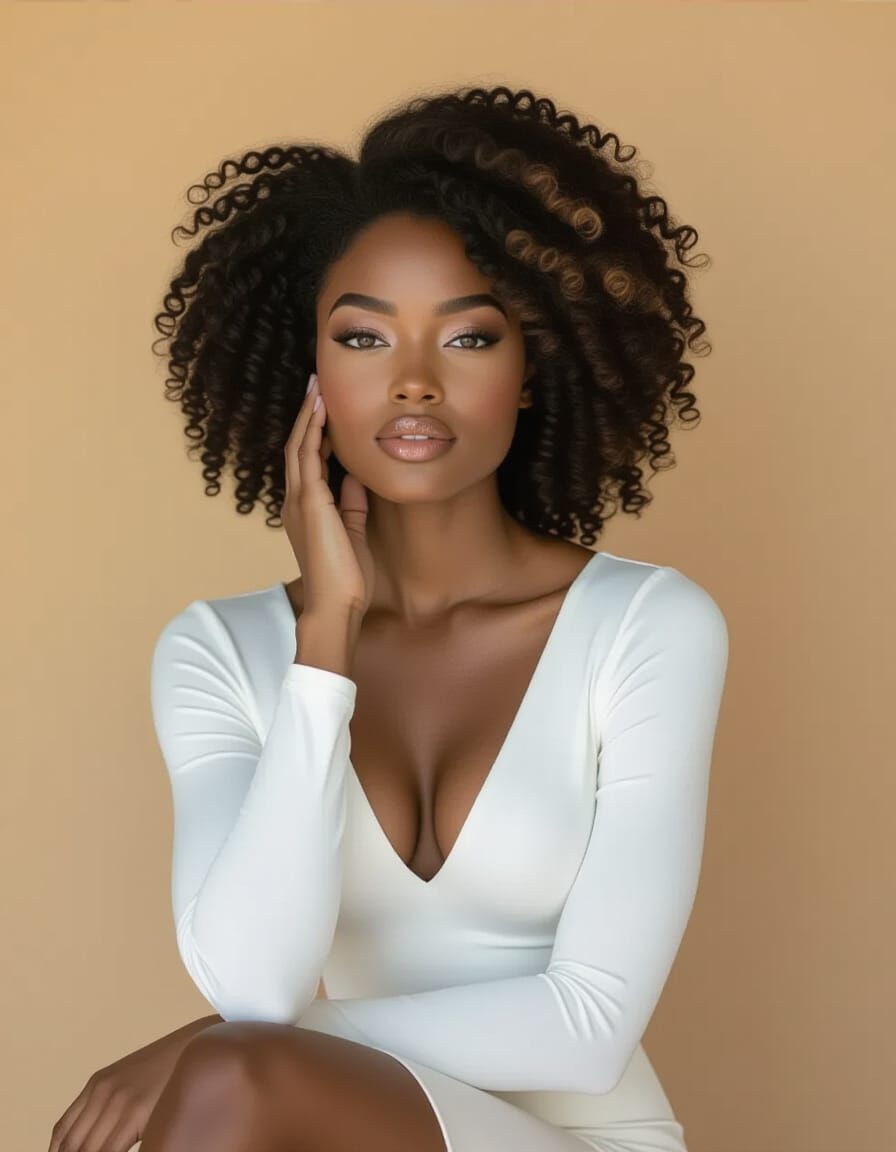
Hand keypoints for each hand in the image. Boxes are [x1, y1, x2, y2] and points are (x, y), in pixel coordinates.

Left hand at [48, 1017, 214, 1151]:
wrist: (199, 1044)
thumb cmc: (170, 1068)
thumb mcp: (132, 1082)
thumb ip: (112, 1105)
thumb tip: (98, 1141)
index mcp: (97, 1084)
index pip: (62, 1133)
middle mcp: (103, 1091)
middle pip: (73, 1146)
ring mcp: (120, 1101)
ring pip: (89, 1151)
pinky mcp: (137, 1111)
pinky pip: (110, 1151)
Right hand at [282, 372, 374, 617]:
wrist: (337, 604)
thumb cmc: (346, 575)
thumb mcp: (352, 530)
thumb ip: (351, 503)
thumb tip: (356, 476)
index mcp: (306, 508)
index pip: (307, 460)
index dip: (313, 431)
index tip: (323, 406)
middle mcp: (296, 500)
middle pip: (297, 446)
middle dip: (306, 414)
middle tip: (315, 384)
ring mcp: (300, 501)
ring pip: (299, 446)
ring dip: (308, 415)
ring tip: (316, 387)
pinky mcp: (311, 503)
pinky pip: (308, 458)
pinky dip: (313, 431)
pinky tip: (321, 412)